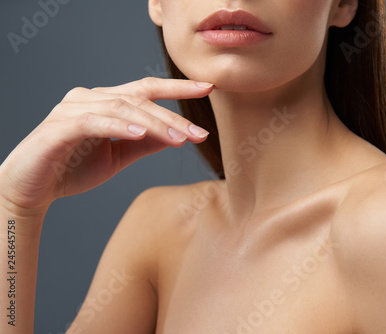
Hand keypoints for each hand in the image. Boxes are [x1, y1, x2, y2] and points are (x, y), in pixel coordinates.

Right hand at [0, 77, 213, 215]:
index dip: (177, 88)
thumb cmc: (73, 169)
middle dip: (173, 116)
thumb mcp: (119, 156)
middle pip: (139, 99)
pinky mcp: (59, 127)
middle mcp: (89, 98)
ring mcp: (72, 109)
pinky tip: (140, 135)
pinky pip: (93, 122)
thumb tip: (178, 136)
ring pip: (121, 109)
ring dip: (153, 124)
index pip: (146, 89)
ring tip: (180, 139)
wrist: (31, 190)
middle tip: (199, 133)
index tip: (207, 88)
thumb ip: (146, 143)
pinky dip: (118, 127)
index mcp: (105, 102)